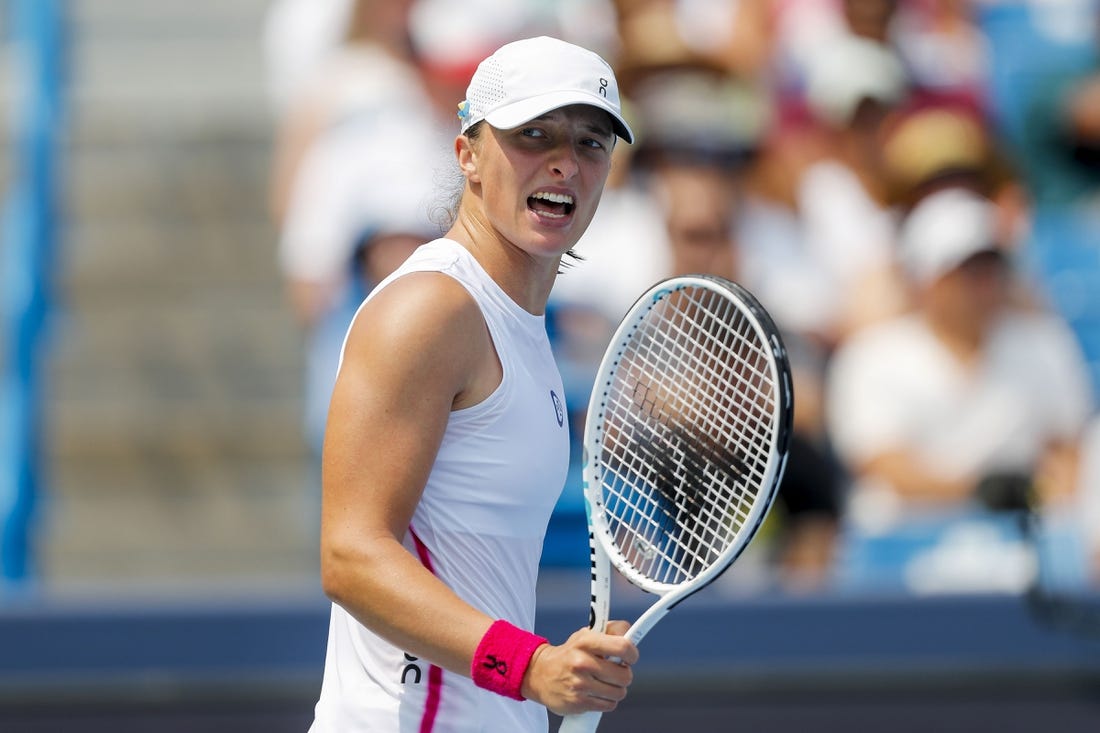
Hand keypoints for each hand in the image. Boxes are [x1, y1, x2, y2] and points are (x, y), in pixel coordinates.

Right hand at [520, 620, 638, 714]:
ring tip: (603, 682)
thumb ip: (610, 632)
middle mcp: (582, 662)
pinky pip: (609, 705)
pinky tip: (596, 692)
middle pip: (625, 675)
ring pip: (619, 692)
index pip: (622, 647)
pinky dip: (606, 700)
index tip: (630, 657)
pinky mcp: (578, 702)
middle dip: (624, 674)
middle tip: (615, 671)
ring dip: (616, 689)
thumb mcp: (586, 635)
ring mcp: (580, 684)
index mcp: (586, 641)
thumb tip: (632, 634)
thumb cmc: (571, 653)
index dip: (632, 654)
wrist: (540, 674)